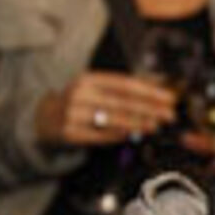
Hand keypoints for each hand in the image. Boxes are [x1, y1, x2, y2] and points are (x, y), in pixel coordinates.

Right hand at [35, 71, 177, 149]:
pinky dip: (120, 135)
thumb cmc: (80, 101)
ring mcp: (73, 114)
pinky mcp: (70, 133)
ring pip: (113, 120)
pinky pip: (101, 136)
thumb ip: (124, 88)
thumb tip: (160, 86)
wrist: (44, 118)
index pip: (125, 84)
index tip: (170, 98)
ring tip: (156, 125)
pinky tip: (134, 134)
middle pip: (122, 102)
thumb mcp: (97, 88)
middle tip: (169, 115)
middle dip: (150, 109)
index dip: (150, 92)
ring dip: (139, 123)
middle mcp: (79, 94)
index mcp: (88, 79)